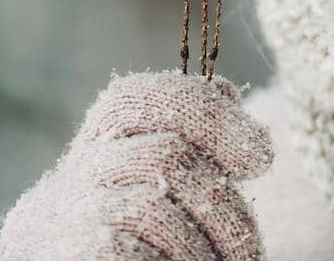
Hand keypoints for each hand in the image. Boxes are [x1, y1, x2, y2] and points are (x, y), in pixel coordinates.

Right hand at [0, 71, 274, 260]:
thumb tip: (225, 90)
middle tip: (248, 244)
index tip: (261, 158)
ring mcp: (72, 212)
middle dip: (222, 201)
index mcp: (106, 136)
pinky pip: (134, 250)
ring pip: (154, 210)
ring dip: (201, 246)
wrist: (72, 260)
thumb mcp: (159, 172)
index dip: (210, 116)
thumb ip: (191, 132)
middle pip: (166, 155)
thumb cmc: (138, 228)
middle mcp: (81, 168)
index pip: (146, 97)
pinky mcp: (81, 249)